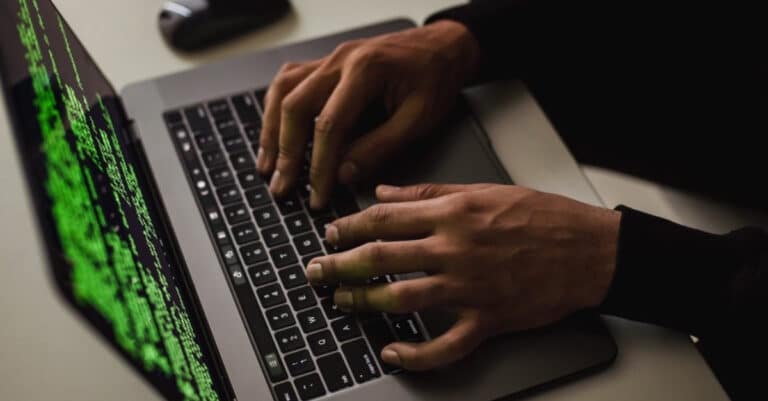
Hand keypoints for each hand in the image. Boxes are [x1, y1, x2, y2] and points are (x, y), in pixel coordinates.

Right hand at [256, 21, 479, 207]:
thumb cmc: (436, 78)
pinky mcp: (327, 64)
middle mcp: (340, 60)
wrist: (443, 47)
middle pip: (295, 106)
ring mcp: (330, 59)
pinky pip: (289, 82)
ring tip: (267, 165)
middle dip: (286, 152)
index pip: (329, 124)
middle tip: (282, 187)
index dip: (319, 165)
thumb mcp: (419, 119)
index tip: (317, 194)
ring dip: (272, 130)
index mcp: (366, 70)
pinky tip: (273, 131)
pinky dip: (276, 108)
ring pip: (283, 91)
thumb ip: (380, 147)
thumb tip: (344, 175)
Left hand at [305, 183, 620, 370]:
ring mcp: (470, 287)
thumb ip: (429, 191)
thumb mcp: (483, 190)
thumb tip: (385, 192)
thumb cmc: (542, 216)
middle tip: (316, 271)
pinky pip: (444, 345)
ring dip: (364, 302)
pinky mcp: (487, 320)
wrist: (589, 250)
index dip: (348, 227)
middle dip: (340, 265)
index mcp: (453, 212)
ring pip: (402, 299)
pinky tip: (392, 353)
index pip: (384, 218)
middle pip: (381, 258)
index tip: (329, 234)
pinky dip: (415, 354)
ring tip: (341, 303)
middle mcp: (455, 248)